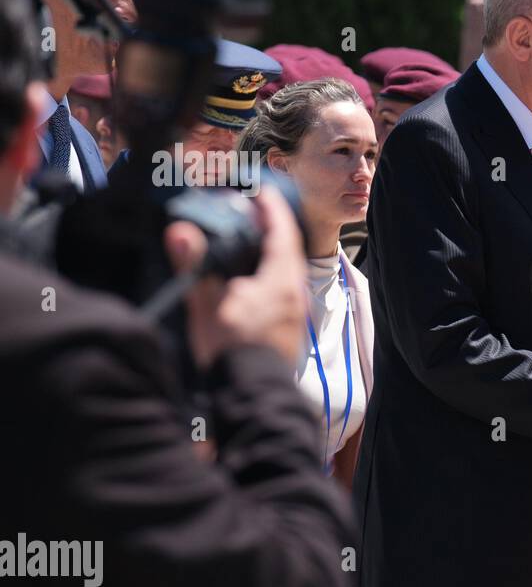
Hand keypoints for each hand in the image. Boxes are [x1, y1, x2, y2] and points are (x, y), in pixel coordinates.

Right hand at [163, 188, 307, 369]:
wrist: (253, 394)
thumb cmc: (232, 351)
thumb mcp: (207, 306)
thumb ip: (194, 266)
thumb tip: (181, 230)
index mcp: (281, 281)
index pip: (282, 233)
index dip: (272, 209)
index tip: (260, 192)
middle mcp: (295, 293)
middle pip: (288, 249)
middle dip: (271, 227)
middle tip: (252, 211)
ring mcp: (295, 311)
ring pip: (287, 269)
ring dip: (272, 251)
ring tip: (249, 239)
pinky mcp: (289, 327)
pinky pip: (284, 287)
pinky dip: (271, 271)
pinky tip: (251, 277)